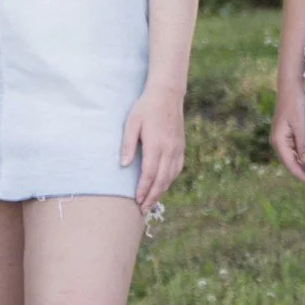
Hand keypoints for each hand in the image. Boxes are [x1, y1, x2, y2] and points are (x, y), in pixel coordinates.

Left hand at [120, 85, 185, 214]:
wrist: (167, 95)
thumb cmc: (145, 108)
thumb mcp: (131, 123)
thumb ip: (127, 144)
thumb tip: (123, 165)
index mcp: (156, 145)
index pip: (149, 174)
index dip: (143, 190)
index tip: (137, 201)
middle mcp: (169, 150)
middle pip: (161, 180)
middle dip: (152, 197)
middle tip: (143, 210)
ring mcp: (177, 149)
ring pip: (170, 177)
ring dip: (161, 191)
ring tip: (151, 202)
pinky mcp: (181, 147)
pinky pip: (177, 169)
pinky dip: (170, 180)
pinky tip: (163, 186)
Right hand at [269, 69, 304, 186]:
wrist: (291, 87)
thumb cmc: (296, 104)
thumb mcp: (302, 125)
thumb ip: (304, 144)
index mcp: (279, 141)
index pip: (291, 165)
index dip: (303, 176)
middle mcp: (279, 142)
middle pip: (292, 164)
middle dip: (304, 174)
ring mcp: (283, 138)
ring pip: (294, 158)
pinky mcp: (289, 134)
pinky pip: (297, 150)